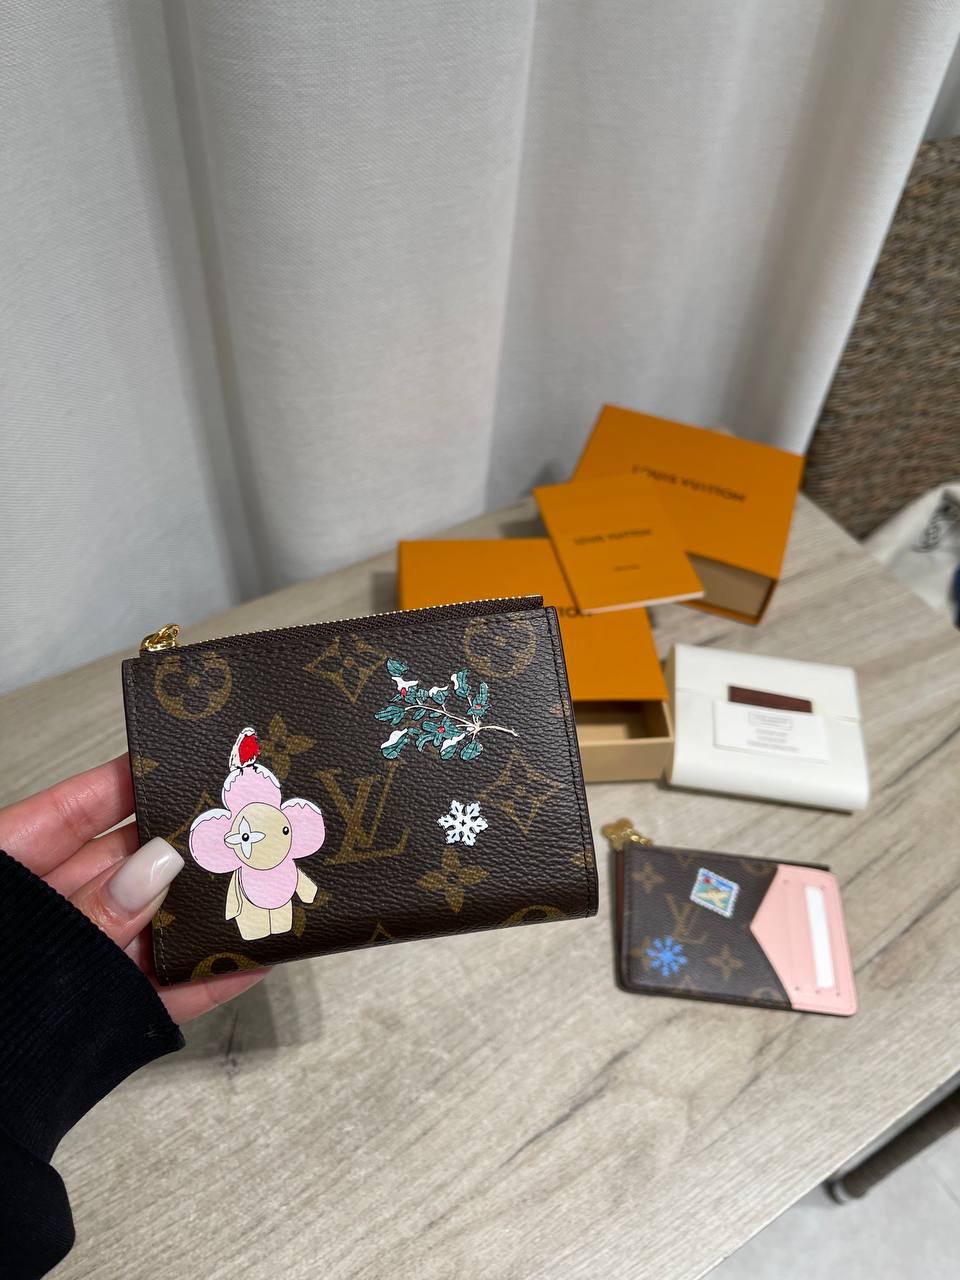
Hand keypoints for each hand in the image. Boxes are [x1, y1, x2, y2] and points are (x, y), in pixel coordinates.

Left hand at [0, 755, 266, 1021]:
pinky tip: (248, 962)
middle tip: (242, 829)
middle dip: (182, 851)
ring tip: (260, 889)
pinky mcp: (92, 1023)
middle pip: (122, 869)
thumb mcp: (15, 935)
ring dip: (203, 916)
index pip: (72, 812)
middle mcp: (39, 919)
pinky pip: (152, 995)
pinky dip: (200, 983)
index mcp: (4, 876)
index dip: (129, 785)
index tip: (184, 767)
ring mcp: (68, 971)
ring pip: (147, 931)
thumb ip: (80, 910)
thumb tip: (156, 868)